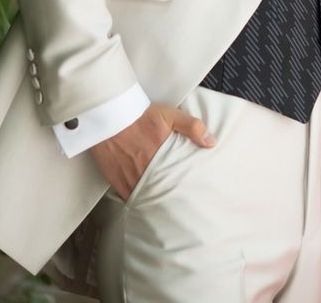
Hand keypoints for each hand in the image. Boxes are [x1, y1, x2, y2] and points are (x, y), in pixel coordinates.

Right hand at [89, 101, 214, 200]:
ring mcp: (128, 178)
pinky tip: (143, 199)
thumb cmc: (141, 115)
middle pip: (161, 193)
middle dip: (170, 199)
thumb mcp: (170, 115)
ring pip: (144, 197)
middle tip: (180, 203)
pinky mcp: (115, 180)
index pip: (177, 181)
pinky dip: (136, 199)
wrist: (109, 115)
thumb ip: (193, 127)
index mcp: (161, 157)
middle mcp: (145, 172)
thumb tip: (211, 143)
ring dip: (153, 200)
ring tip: (163, 204)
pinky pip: (127, 197)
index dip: (184, 189)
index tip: (191, 194)